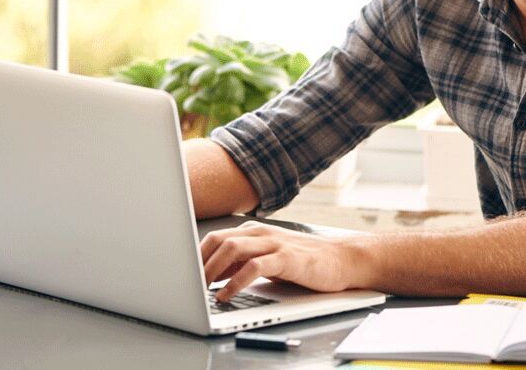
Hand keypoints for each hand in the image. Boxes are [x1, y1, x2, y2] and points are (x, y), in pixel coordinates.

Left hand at [200, 221, 357, 301]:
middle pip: (219, 240)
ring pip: (233, 248)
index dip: (196, 255)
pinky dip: (235, 282)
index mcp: (255, 231)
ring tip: (199, 289)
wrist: (343, 259)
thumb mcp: (269, 258)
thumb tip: (211, 275)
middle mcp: (262, 233)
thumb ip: (242, 262)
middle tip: (186, 283)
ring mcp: (275, 244)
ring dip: (211, 270)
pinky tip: (226, 295)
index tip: (181, 273)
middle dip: (198, 262)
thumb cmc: (305, 261)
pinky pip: (254, 267)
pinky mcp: (287, 259)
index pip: (216, 237)